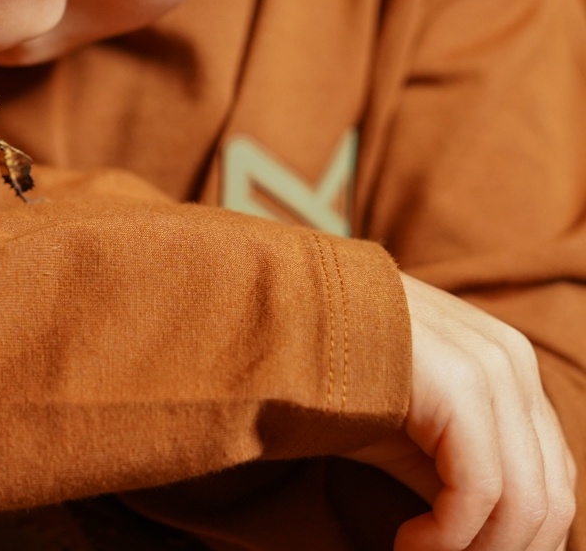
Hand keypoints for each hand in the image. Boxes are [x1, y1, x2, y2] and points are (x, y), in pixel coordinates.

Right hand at [347, 273, 576, 549]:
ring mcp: (490, 367)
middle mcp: (512, 360)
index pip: (551, 478)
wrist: (285, 308)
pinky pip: (478, 491)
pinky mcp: (459, 384)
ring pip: (525, 503)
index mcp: (511, 365)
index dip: (521, 542)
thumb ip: (464, 468)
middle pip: (549, 496)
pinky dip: (445, 538)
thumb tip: (496, 540)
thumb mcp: (416, 423)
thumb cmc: (341, 368)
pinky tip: (407, 544)